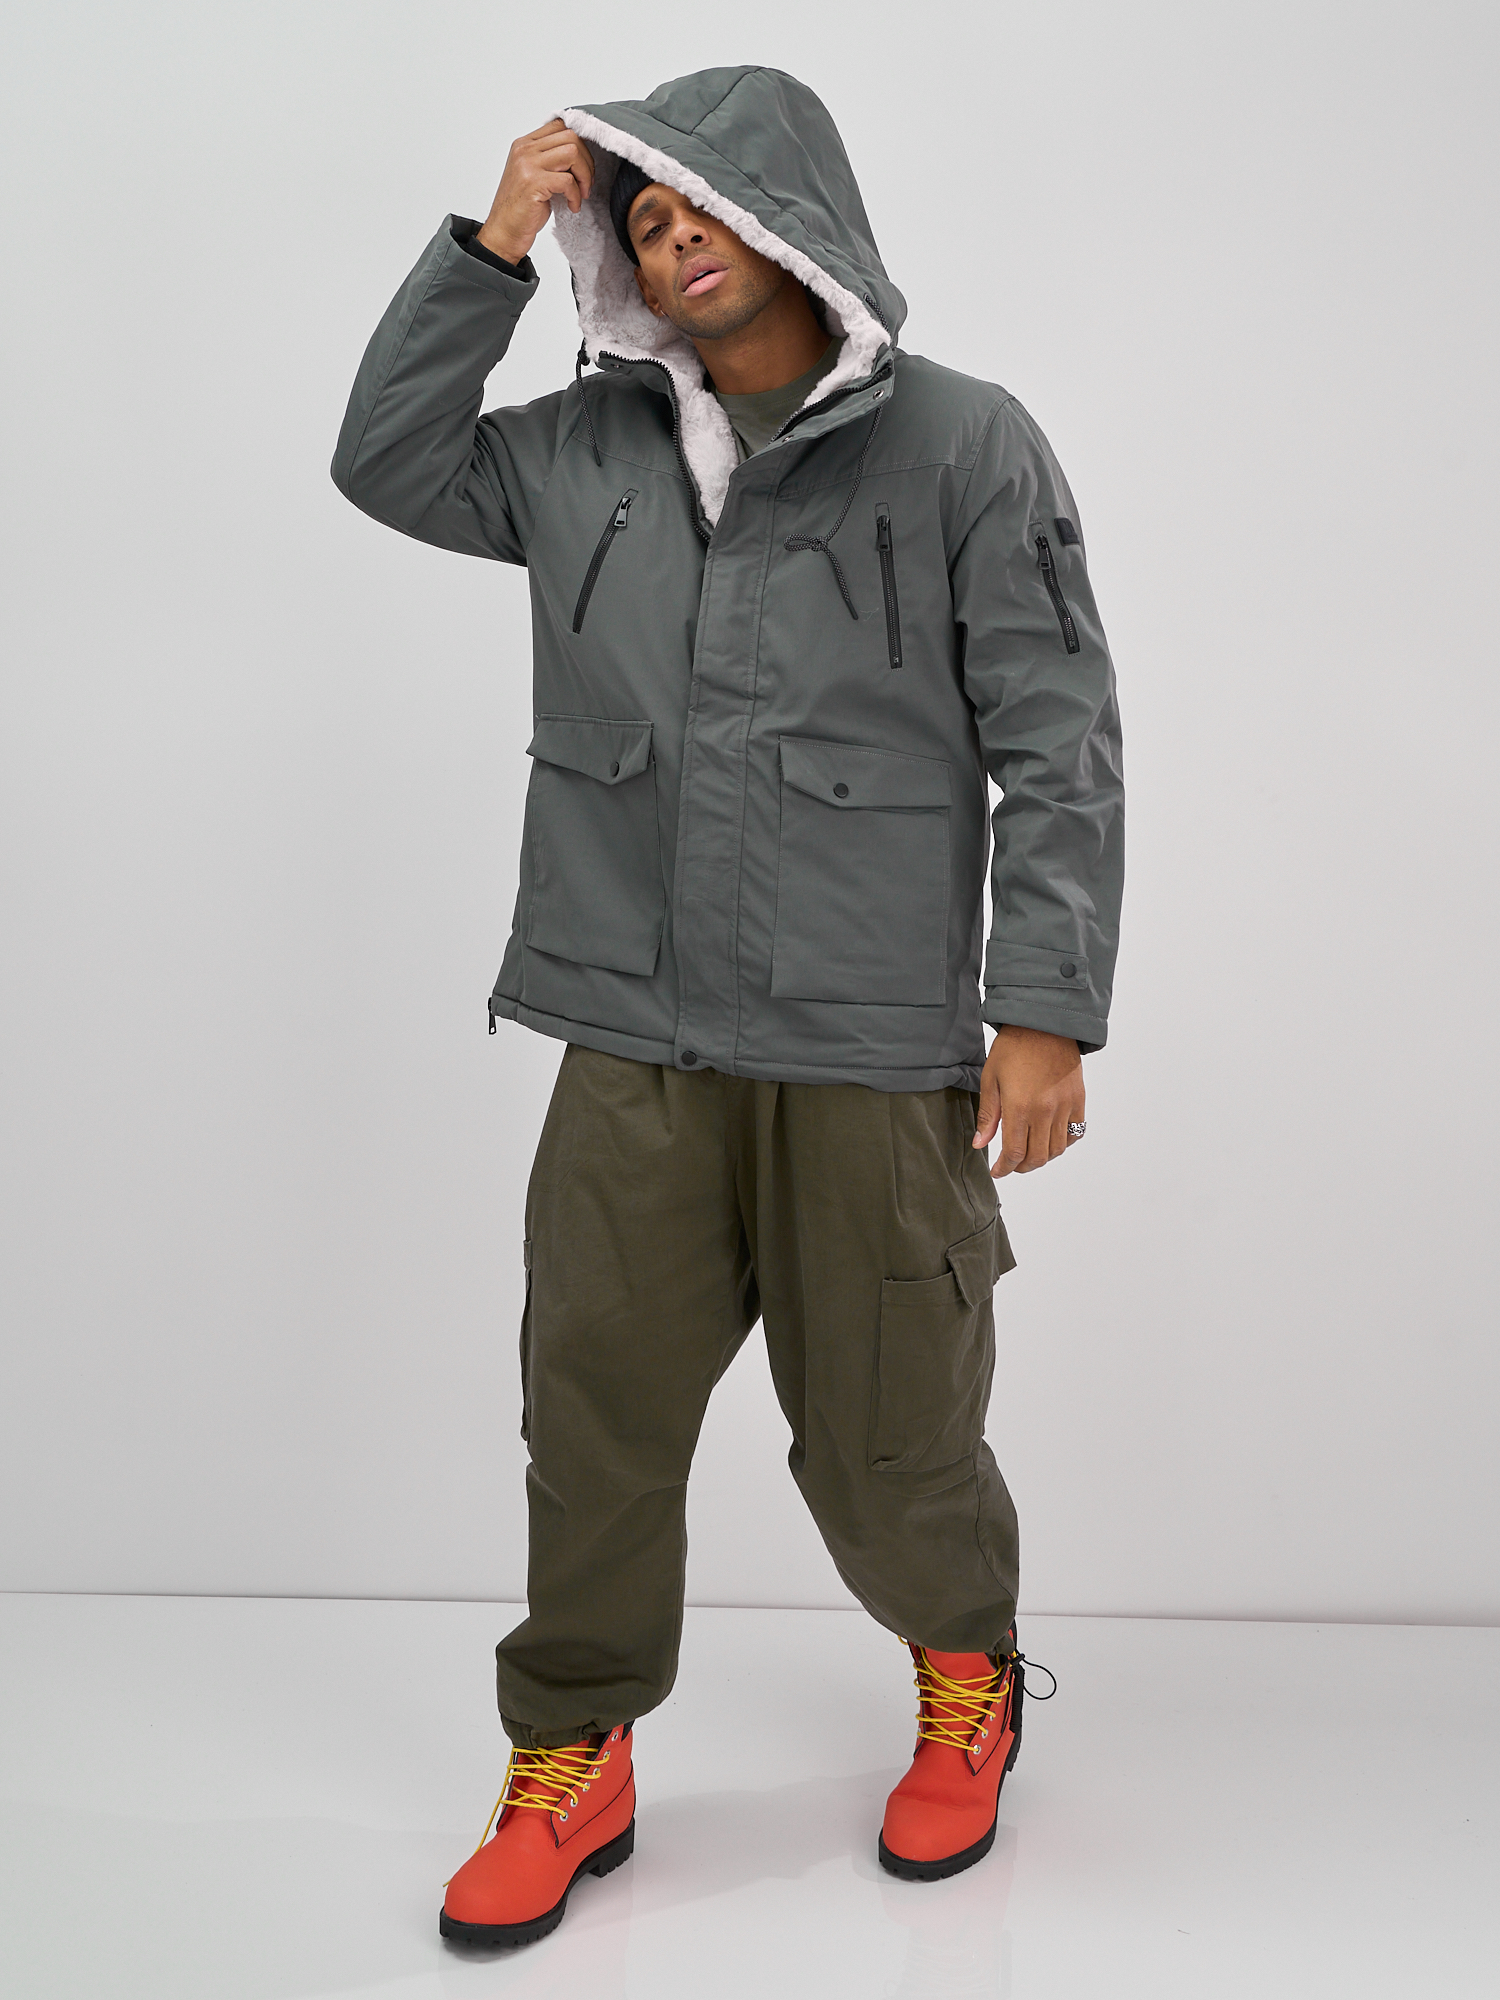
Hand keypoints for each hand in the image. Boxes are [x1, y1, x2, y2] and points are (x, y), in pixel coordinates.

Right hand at [477, 118, 594, 264]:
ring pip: (572, 152)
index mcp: (524, 144)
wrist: (504, 233)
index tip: (583, 166)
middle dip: (587, 161)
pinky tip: (572, 206)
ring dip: (584, 176)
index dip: (580, 144)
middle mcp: (524, 149)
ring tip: (581, 194)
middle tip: (586, 183)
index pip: (560, 125)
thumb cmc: (521, 209)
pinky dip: (576, 196)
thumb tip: (580, 152)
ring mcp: (528, 165)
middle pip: (570, 136)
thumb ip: (550, 160)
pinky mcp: (533, 183)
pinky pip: (568, 180)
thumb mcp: (535, 176)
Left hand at [973, 1025, 1083, 1177]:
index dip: (1005, 1168)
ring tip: (1029, 1152)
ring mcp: (1065, 1106)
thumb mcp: (991, 1079)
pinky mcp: (1078, 1099)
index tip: (998, 1170)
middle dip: (1021, 1167)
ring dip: (1042, 1157)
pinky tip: (1049, 1138)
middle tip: (1011, 1164)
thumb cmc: (1013, 1047)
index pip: (1015, 1152)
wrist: (1045, 1023)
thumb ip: (988, 1116)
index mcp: (1020, 1107)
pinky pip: (1075, 1133)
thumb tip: (980, 1144)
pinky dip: (1062, 1143)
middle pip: (1037, 1157)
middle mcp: (1045, 1111)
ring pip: (1057, 1149)